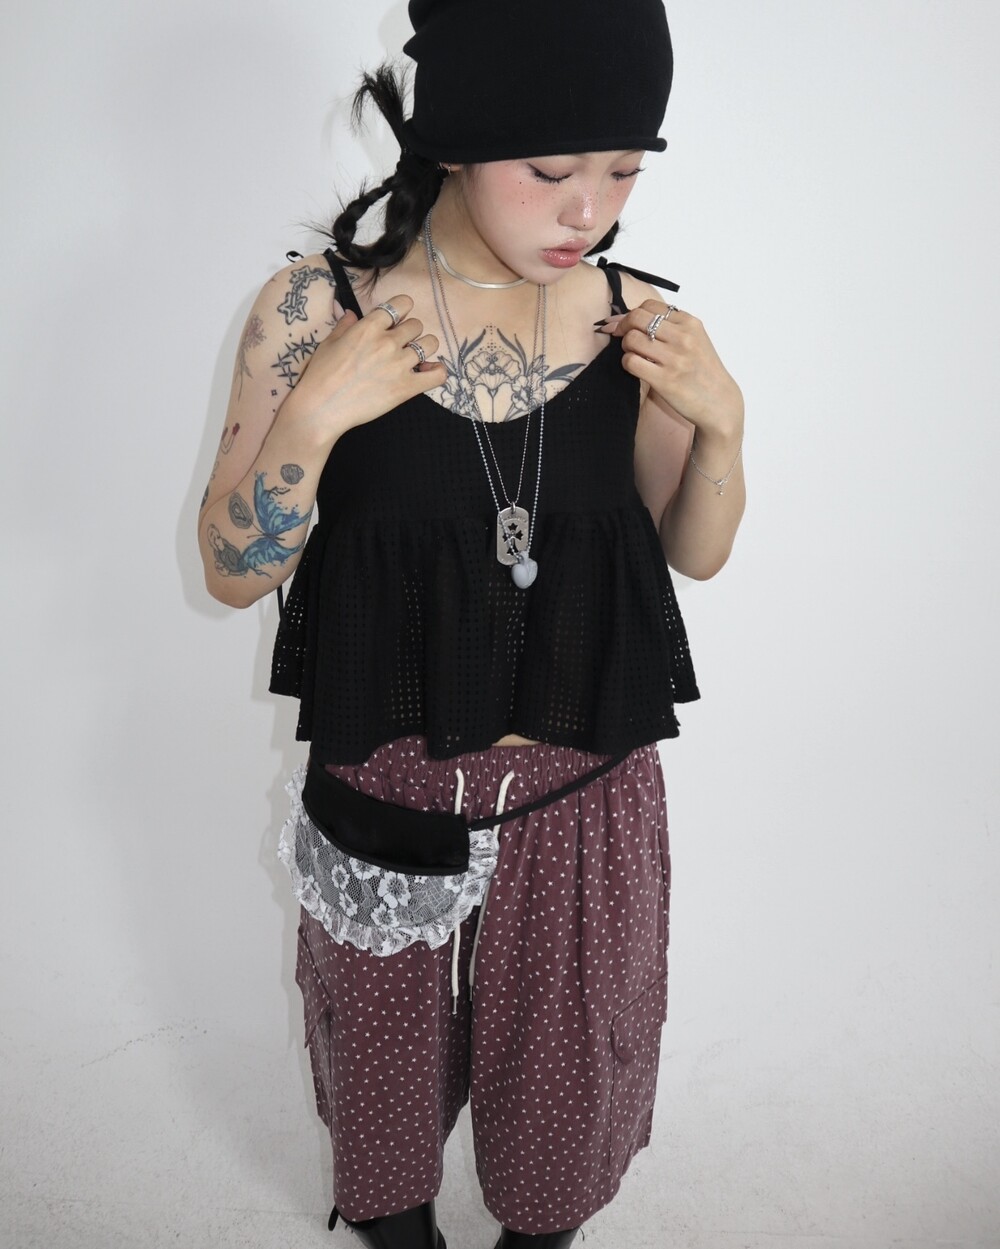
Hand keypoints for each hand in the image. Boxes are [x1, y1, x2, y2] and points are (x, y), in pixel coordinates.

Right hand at [284, 294, 447, 445]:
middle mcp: (388, 342)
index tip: (396, 321)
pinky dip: (438, 371)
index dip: (401, 311)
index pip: (401, 304)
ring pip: (430, 344)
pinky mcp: (407, 388)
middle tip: (400, 345)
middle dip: (410, 333)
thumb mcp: (329, 343)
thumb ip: (345, 325)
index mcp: (369, 327)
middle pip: (416, 325)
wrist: (321, 408)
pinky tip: (429, 372)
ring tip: (414, 358)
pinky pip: (437, 374)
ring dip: (424, 349)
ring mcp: (400, 364)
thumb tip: (351, 313)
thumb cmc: (321, 375)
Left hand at [598, 300, 742, 440]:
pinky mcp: (665, 379)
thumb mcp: (696, 340)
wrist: (719, 401)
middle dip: (623, 326)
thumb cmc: (703, 371)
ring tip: (634, 355)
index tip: (627, 325)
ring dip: (626, 347)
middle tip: (622, 338)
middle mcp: (683, 337)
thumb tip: (631, 318)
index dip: (632, 314)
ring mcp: (674, 358)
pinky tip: (636, 368)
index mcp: (690, 323)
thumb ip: (670, 327)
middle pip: (637, 318)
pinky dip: (627, 363)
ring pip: (631, 339)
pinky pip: (631, 362)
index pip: (650, 306)